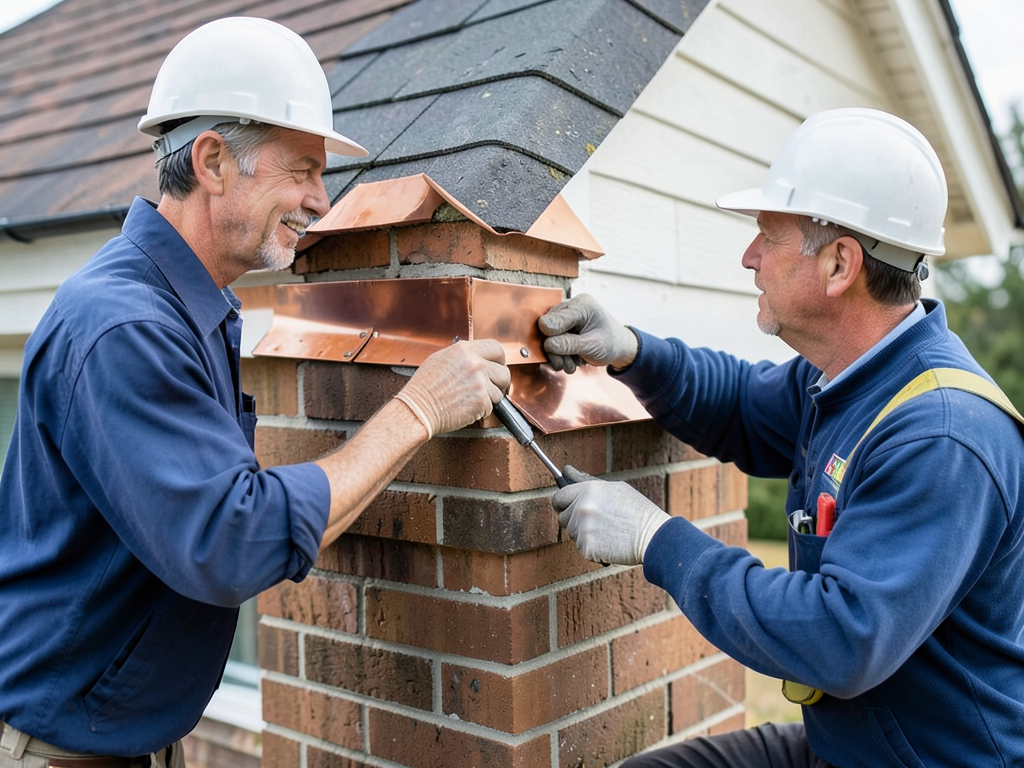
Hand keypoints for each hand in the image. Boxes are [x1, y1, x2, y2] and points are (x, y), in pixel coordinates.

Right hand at [395, 340, 509, 437]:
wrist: (418, 409)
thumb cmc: (424, 388)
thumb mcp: (440, 359)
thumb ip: (464, 356)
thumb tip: (478, 358)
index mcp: (465, 350)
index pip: (496, 348)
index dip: (499, 360)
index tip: (497, 366)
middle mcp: (475, 364)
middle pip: (503, 372)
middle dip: (498, 382)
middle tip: (488, 388)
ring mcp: (480, 383)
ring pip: (499, 392)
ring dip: (488, 398)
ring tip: (469, 399)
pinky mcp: (481, 401)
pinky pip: (491, 407)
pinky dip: (481, 410)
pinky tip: (465, 407)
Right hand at [537, 294, 637, 373]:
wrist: (618, 347)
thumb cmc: (611, 343)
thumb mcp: (592, 346)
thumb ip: (569, 344)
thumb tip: (547, 344)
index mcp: (581, 305)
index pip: (552, 320)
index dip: (550, 338)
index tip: (558, 351)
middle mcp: (571, 307)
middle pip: (547, 329)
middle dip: (555, 350)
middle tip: (567, 365)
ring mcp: (566, 317)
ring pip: (548, 337)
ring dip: (558, 356)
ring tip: (571, 365)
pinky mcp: (563, 327)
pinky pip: (552, 341)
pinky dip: (559, 354)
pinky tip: (571, 359)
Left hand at [552, 466, 670, 564]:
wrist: (654, 537)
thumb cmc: (637, 511)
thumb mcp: (615, 488)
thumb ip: (587, 481)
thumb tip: (567, 470)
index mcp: (588, 490)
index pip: (558, 498)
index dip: (564, 504)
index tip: (570, 508)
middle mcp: (582, 507)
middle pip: (563, 518)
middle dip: (576, 521)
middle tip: (600, 522)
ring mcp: (583, 528)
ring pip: (572, 534)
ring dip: (585, 535)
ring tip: (608, 531)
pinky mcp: (587, 547)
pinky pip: (581, 548)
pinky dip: (592, 549)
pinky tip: (609, 543)